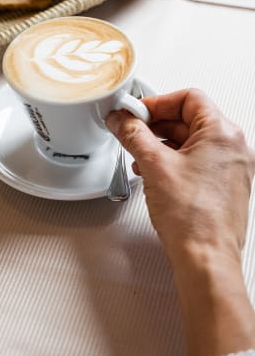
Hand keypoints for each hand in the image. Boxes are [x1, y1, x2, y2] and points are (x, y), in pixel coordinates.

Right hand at [106, 88, 254, 266]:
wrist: (205, 258)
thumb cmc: (194, 219)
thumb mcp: (154, 165)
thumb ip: (134, 134)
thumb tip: (122, 121)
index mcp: (223, 134)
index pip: (188, 98)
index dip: (157, 102)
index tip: (136, 111)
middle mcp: (232, 148)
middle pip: (189, 119)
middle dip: (156, 124)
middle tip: (131, 129)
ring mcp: (230, 168)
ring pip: (191, 141)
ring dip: (161, 143)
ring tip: (138, 153)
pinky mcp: (223, 186)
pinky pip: (196, 162)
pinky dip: (172, 161)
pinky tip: (152, 172)